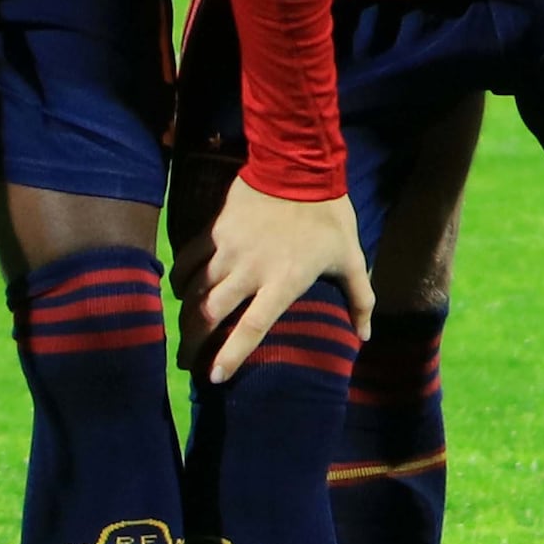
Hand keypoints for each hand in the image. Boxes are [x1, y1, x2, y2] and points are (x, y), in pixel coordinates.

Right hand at [198, 175, 375, 382]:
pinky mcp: (215, 230)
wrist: (299, 165)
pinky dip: (180, 279)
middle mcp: (250, 270)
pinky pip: (188, 261)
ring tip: (181, 334)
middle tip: (187, 362)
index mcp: (284, 281)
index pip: (252, 327)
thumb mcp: (351, 257)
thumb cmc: (329, 216)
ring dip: (184, 315)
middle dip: (193, 342)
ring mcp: (229, 250)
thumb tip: (364, 336)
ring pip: (195, 291)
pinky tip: (178, 292)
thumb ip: (359, 298)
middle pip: (209, 314)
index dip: (232, 354)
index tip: (214, 377)